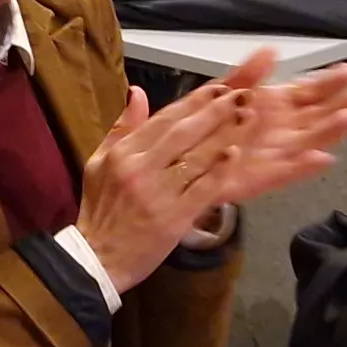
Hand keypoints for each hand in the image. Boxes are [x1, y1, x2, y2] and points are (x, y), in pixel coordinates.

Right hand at [71, 53, 346, 285]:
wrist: (96, 260)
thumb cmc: (101, 212)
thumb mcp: (98, 164)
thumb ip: (121, 128)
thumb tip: (136, 92)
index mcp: (124, 153)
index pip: (164, 119)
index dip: (195, 101)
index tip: (221, 86)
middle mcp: (140, 168)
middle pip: (183, 132)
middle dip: (216, 110)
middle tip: (245, 94)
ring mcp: (157, 193)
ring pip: (196, 157)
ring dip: (226, 134)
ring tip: (250, 116)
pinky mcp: (172, 218)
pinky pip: (201, 189)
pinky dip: (219, 171)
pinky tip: (236, 155)